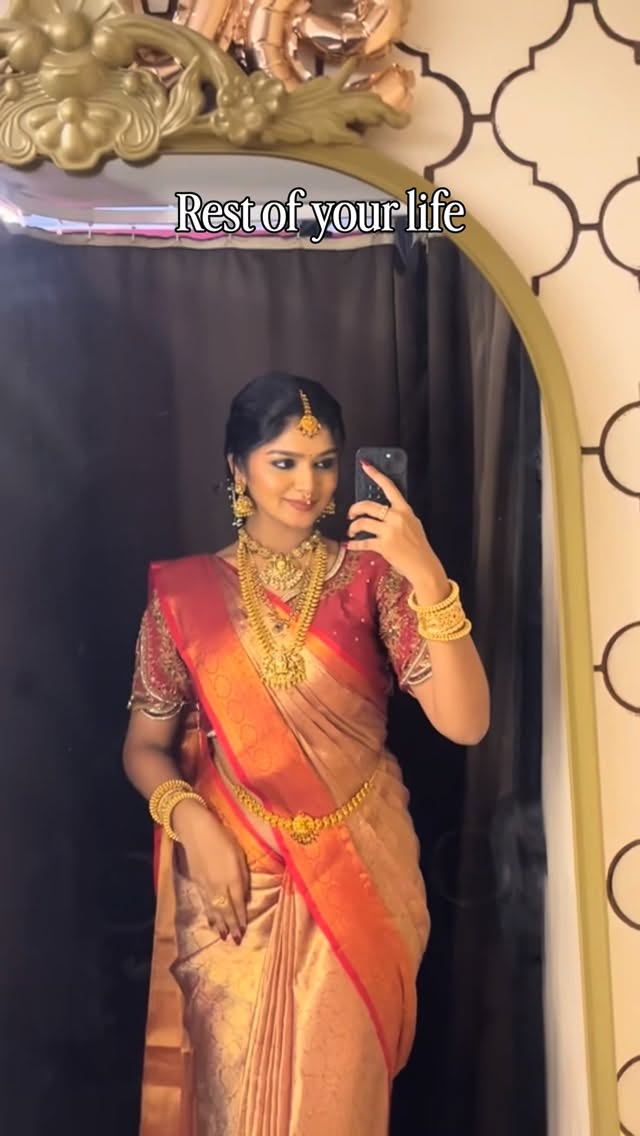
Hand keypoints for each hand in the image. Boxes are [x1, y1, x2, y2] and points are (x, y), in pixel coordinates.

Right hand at [172, 798, 249, 943]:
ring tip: (224, 937)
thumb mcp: (238, 853)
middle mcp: (219, 884)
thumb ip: (243, 876)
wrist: (194, 829)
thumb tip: (243, 895)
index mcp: (232, 875)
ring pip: (214, 908)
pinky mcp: (196, 882)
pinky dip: (208, 914)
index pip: (238, 902)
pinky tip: (211, 922)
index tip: (244, 930)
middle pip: (226, 909)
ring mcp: (206, 885)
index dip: (241, 917)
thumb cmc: (221, 836)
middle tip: (235, 941)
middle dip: (231, 925)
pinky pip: (204, 902)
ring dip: (220, 924)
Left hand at [347, 460, 446, 589]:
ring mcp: (390, 531)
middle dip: (354, 509)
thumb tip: (384, 510)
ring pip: (362, 522)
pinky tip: (349, 545)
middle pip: (368, 505)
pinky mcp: (384, 546)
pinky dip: (353, 544)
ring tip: (351, 531)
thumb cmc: (418, 546)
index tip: (365, 465)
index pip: (389, 487)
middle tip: (350, 514)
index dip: (376, 475)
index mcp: (405, 510)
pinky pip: (362, 542)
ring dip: (352, 527)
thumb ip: (400, 515)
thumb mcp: (414, 524)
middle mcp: (396, 518)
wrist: (424, 565)